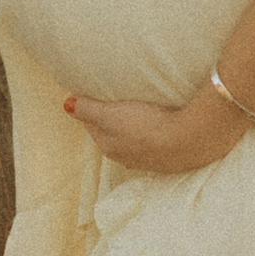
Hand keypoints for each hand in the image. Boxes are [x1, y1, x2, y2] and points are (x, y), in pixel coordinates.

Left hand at [63, 87, 246, 173]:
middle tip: (118, 101)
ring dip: (135, 129)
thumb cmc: (146, 125)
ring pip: (134, 141)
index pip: (93, 125)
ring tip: (140, 112)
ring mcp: (148, 161)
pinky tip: (160, 126)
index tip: (97, 95)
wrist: (188, 141)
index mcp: (109, 146)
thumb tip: (66, 104)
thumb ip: (88, 109)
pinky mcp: (170, 158)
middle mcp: (126, 158)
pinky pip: (155, 144)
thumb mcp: (111, 114)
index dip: (93, 109)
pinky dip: (153, 135)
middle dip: (113, 120)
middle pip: (113, 135)